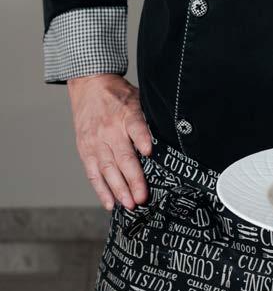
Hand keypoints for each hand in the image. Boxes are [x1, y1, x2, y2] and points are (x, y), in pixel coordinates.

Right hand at [67, 73, 152, 211]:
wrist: (89, 86)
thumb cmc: (118, 94)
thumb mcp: (137, 98)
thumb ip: (147, 118)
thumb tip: (169, 133)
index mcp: (126, 113)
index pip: (136, 126)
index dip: (143, 139)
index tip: (149, 152)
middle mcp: (110, 129)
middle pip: (123, 156)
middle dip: (133, 179)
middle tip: (142, 197)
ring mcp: (96, 141)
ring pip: (108, 169)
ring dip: (119, 189)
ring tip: (129, 204)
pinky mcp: (85, 149)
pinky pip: (93, 173)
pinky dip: (101, 189)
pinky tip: (110, 203)